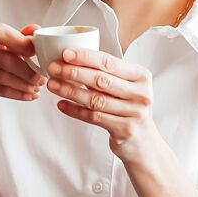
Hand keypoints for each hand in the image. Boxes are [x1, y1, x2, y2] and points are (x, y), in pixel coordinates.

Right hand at [0, 22, 44, 110]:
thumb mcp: (6, 45)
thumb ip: (20, 37)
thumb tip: (36, 29)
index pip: (0, 33)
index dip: (20, 42)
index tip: (35, 52)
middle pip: (5, 59)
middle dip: (27, 71)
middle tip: (42, 78)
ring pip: (3, 77)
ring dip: (24, 84)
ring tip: (37, 88)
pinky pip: (0, 90)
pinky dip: (18, 94)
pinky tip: (30, 96)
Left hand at [45, 48, 156, 164]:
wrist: (144, 143)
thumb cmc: (130, 109)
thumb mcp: (127, 87)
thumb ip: (108, 74)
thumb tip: (74, 59)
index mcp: (141, 76)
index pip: (109, 62)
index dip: (85, 57)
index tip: (65, 53)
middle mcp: (140, 94)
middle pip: (100, 80)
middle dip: (73, 72)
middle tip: (53, 68)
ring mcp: (134, 113)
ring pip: (95, 100)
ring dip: (70, 91)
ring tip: (53, 85)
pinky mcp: (124, 130)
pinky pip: (94, 117)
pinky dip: (75, 111)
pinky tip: (61, 105)